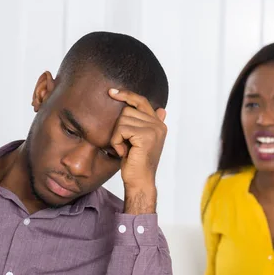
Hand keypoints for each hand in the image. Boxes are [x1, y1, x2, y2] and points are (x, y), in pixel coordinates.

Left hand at [108, 88, 166, 213]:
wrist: (140, 181)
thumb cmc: (137, 163)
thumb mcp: (142, 140)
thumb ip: (148, 123)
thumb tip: (162, 109)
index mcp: (159, 124)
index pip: (141, 101)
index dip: (127, 95)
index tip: (112, 92)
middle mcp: (159, 124)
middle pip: (127, 111)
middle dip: (119, 128)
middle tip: (124, 145)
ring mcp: (153, 129)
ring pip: (122, 119)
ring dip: (117, 136)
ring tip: (124, 149)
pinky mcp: (145, 136)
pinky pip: (121, 129)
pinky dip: (116, 141)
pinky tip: (123, 152)